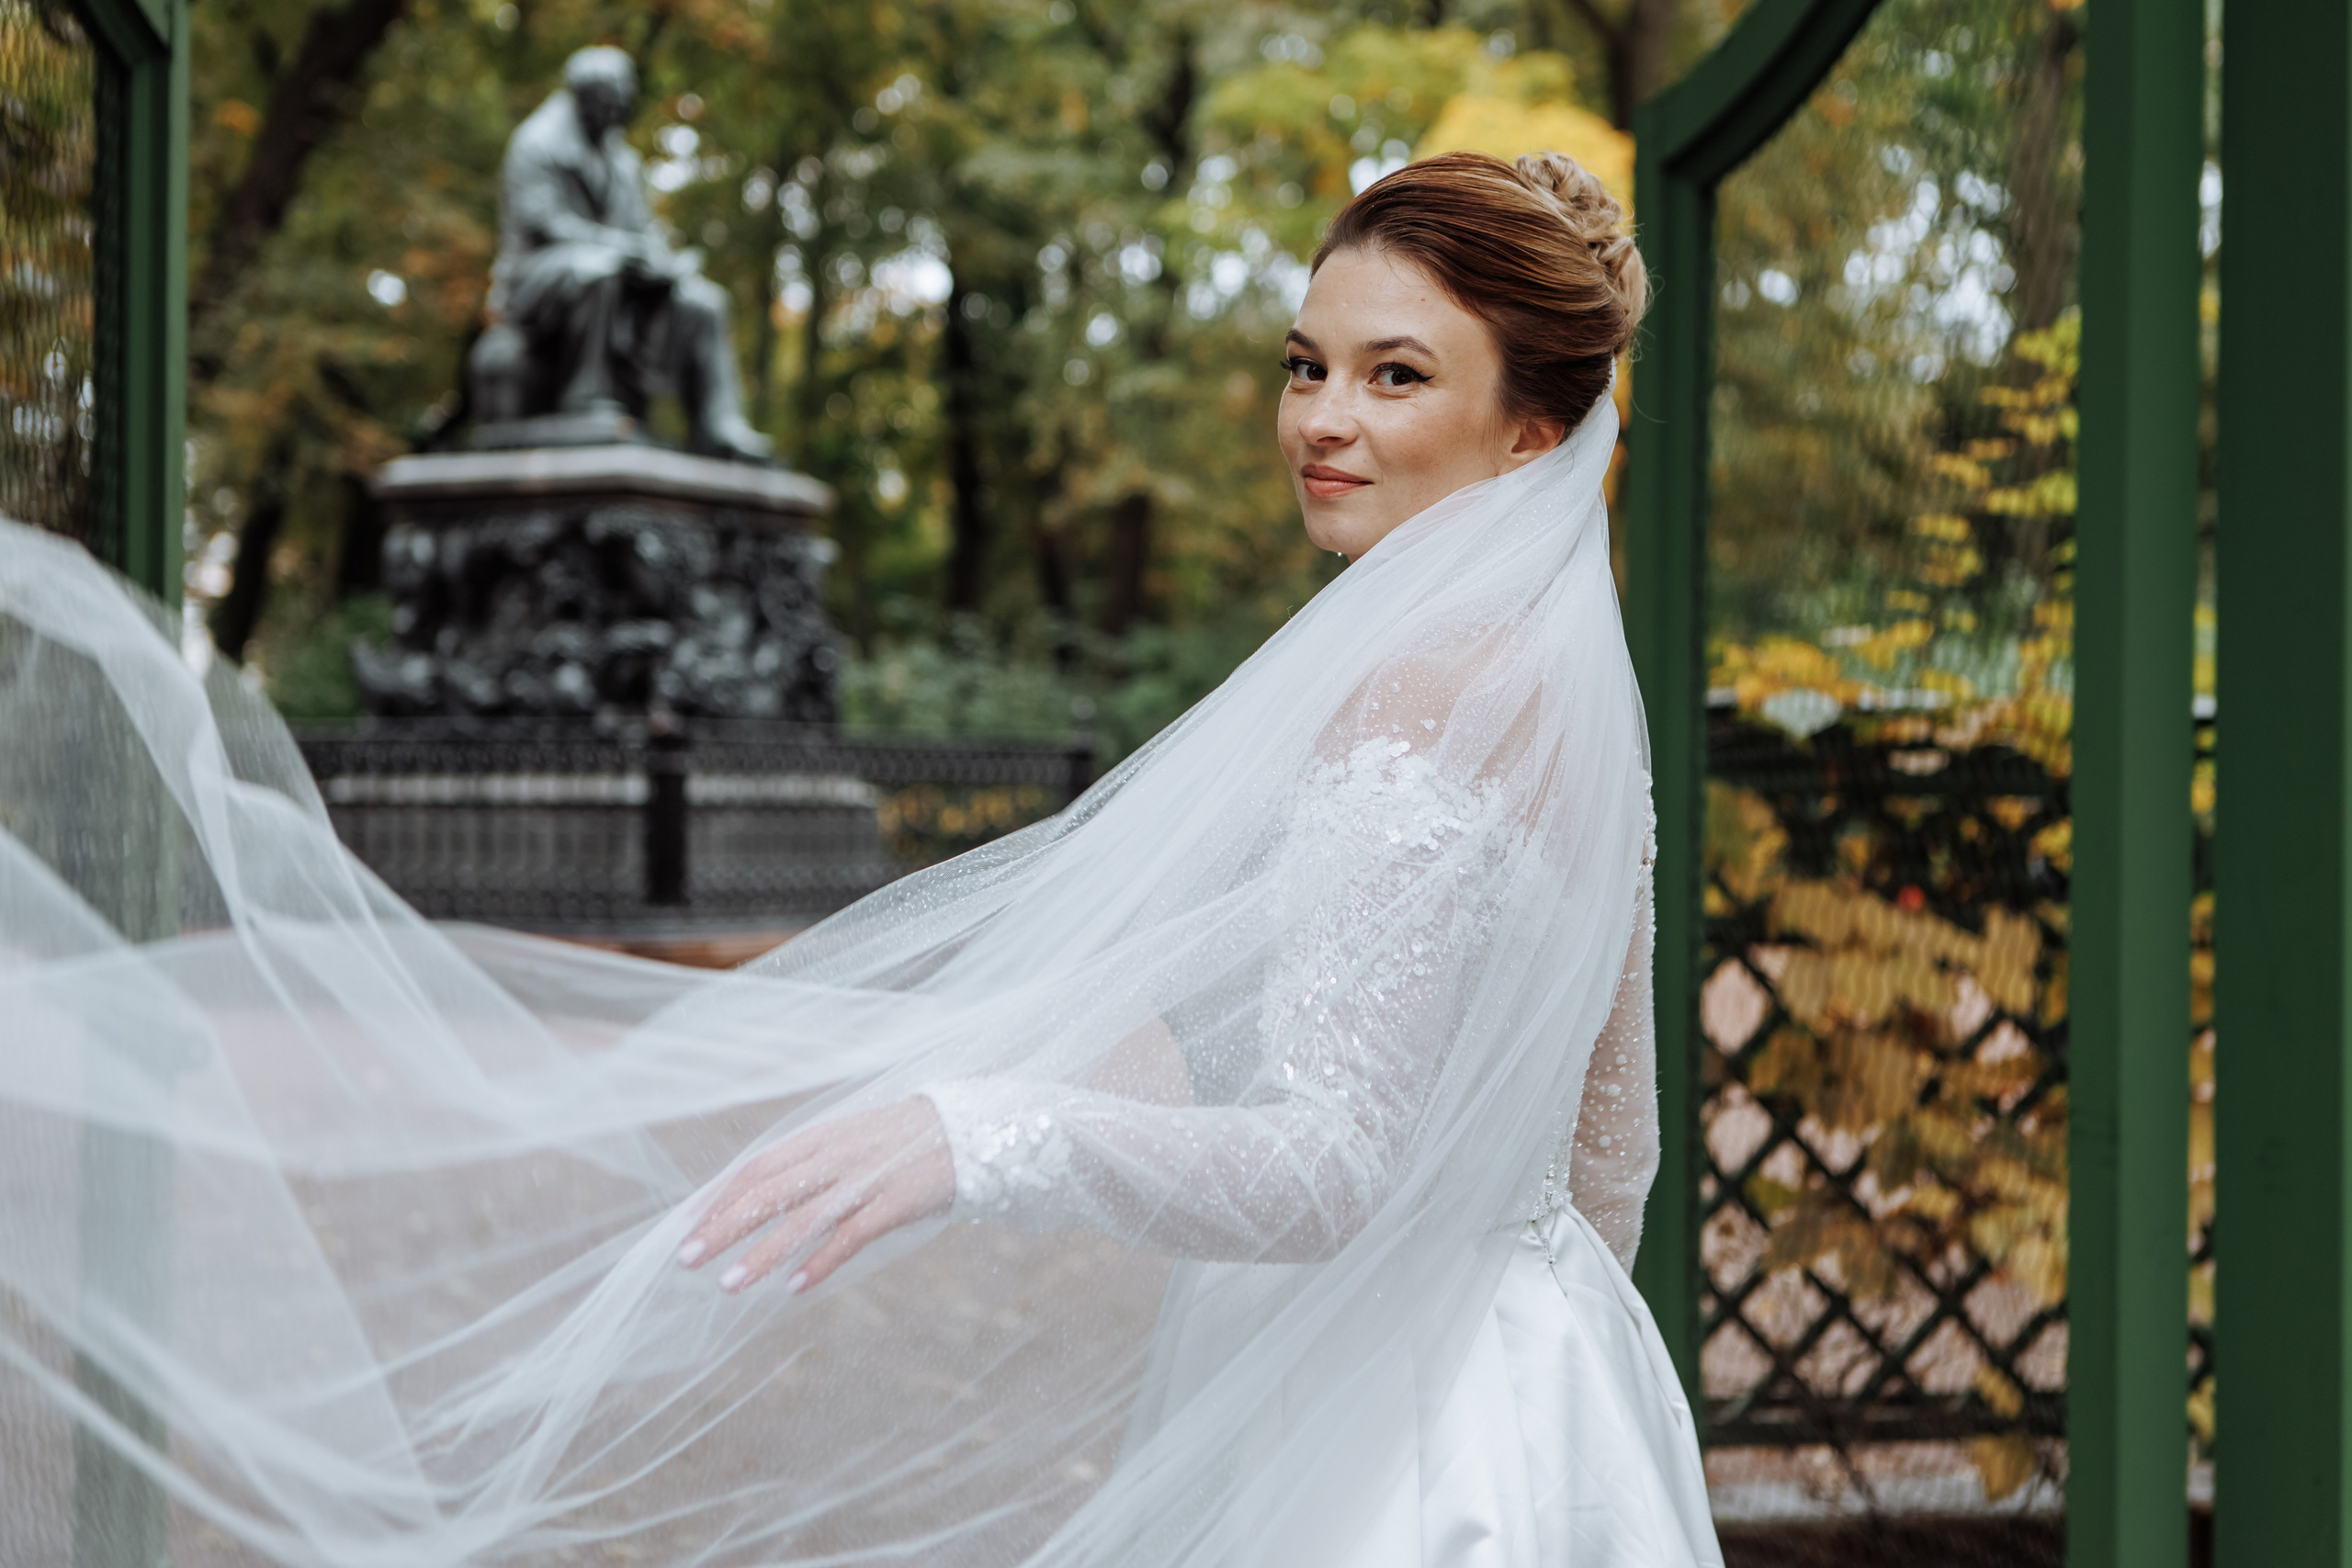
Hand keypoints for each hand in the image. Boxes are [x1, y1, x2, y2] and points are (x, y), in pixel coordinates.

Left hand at [675, 1098, 955, 1294]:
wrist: (967, 1130)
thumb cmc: (901, 1140)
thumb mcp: (849, 1138)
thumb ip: (810, 1161)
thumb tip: (762, 1192)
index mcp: (819, 1137)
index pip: (757, 1167)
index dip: (719, 1197)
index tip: (686, 1228)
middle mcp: (834, 1156)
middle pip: (768, 1192)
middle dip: (724, 1227)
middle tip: (688, 1259)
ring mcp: (864, 1179)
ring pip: (802, 1219)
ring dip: (762, 1254)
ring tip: (729, 1285)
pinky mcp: (894, 1203)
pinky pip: (849, 1236)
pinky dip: (820, 1262)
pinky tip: (795, 1287)